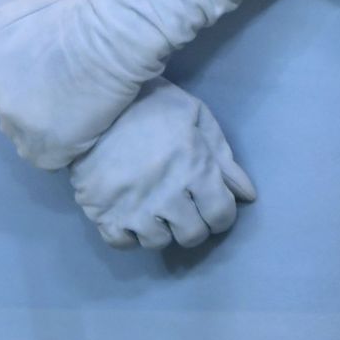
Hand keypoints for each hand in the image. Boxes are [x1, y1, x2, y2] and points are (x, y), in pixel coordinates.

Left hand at [0, 0, 163, 169]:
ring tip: (73, 107)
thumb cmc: (65, 20)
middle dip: (29, 108)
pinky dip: (64, 148)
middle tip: (61, 90)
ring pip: (25, 139)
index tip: (44, 75)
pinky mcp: (44, 150)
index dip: (21, 84)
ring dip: (44, 130)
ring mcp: (17, 126)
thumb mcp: (9, 14)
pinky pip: (49, 159)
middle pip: (7, 116)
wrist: (107, 38)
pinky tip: (80, 125)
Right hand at [69, 79, 256, 249]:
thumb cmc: (149, 101)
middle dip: (193, 222)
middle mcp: (167, 195)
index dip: (220, 211)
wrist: (92, 95)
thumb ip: (222, 156)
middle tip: (183, 205)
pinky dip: (129, 233)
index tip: (210, 202)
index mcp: (194, 168)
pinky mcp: (102, 213)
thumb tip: (247, 194)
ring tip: (154, 206)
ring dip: (161, 228)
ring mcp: (133, 208)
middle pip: (192, 235)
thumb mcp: (194, 116)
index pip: (221, 215)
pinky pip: (124, 243)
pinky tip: (130, 212)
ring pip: (158, 242)